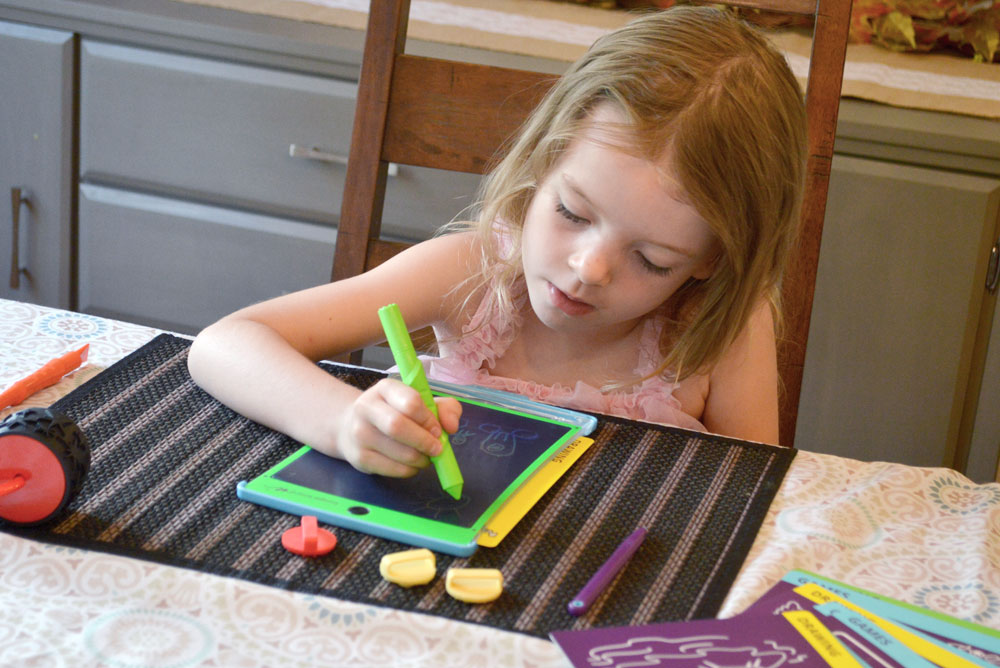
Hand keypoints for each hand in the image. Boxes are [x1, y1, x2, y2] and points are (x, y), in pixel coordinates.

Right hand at [335, 378, 461, 476]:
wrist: (352, 426)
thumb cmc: (396, 412)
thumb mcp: (422, 402)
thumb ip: (445, 408)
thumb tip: (451, 427)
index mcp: (385, 388)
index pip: (410, 402)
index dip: (429, 419)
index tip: (438, 430)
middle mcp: (366, 407)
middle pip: (398, 426)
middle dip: (424, 441)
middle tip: (437, 449)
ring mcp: (360, 433)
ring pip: (398, 452)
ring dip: (420, 459)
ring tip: (426, 457)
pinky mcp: (359, 457)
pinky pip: (392, 469)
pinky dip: (410, 470)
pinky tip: (412, 464)